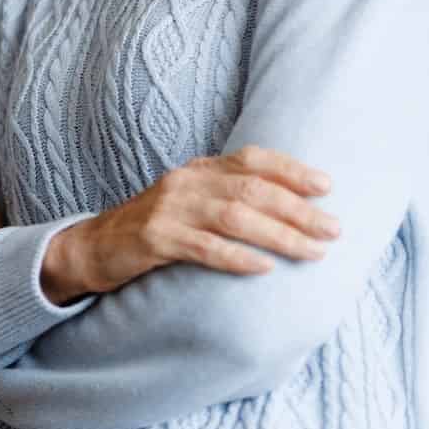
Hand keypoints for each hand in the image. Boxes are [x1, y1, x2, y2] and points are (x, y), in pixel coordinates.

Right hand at [45, 145, 340, 302]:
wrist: (94, 247)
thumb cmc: (155, 228)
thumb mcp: (191, 201)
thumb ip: (228, 196)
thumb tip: (291, 207)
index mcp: (198, 169)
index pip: (251, 159)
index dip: (291, 170)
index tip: (328, 186)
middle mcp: (186, 182)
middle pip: (251, 190)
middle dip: (298, 210)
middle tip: (334, 230)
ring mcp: (168, 209)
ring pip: (234, 217)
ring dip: (280, 235)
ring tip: (312, 251)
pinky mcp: (155, 240)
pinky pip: (203, 248)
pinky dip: (237, 257)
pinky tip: (263, 268)